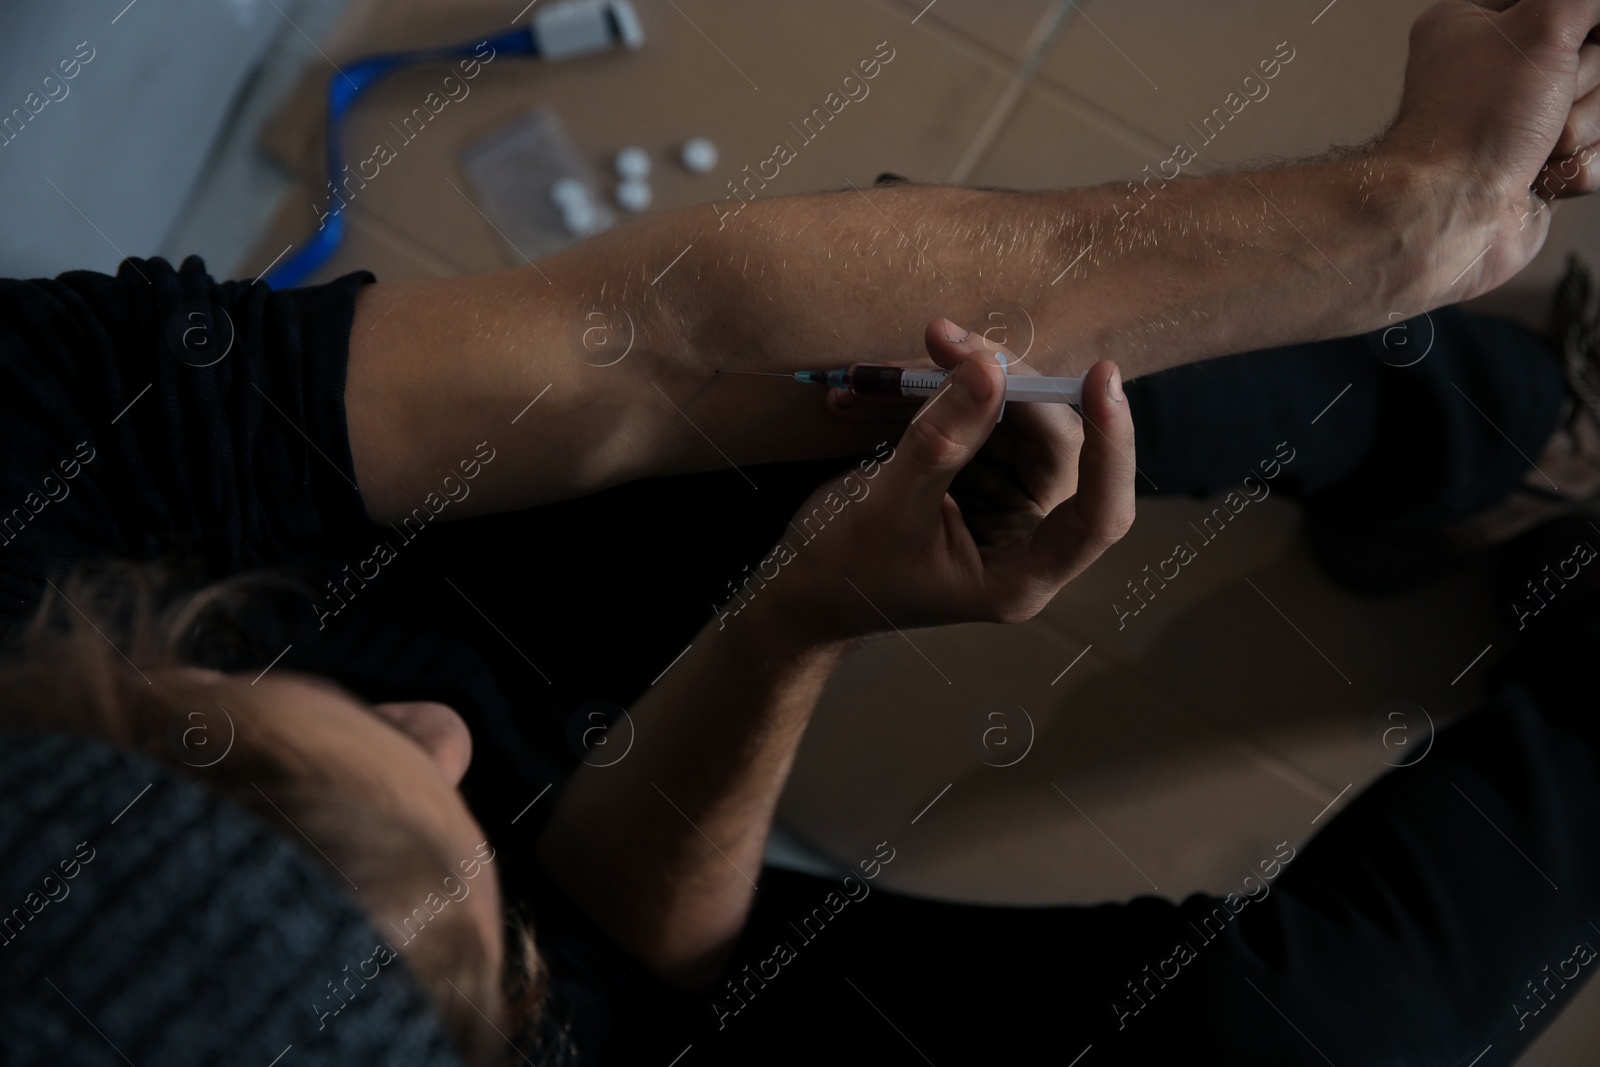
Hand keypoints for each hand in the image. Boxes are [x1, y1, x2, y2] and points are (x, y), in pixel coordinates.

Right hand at [774, 319, 1135, 643]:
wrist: (805, 585)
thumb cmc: (846, 569)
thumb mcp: (889, 506)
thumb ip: (942, 441)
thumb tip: (989, 369)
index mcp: (1022, 574)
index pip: (1101, 514)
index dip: (1113, 446)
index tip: (1101, 375)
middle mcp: (1027, 537)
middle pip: (1055, 446)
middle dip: (1010, 386)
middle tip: (948, 340)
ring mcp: (1005, 501)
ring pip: (1019, 421)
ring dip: (968, 379)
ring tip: (911, 357)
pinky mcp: (978, 473)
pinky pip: (980, 417)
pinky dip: (940, 392)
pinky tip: (886, 381)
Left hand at [1382, 0, 1599, 292]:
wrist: (1452, 214)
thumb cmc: (1473, 124)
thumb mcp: (1540, 25)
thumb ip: (1579, 0)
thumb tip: (1588, 7)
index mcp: (1478, 23)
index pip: (1566, 7)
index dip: (1583, 26)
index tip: (1577, 42)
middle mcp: (1496, 70)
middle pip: (1592, 56)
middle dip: (1582, 83)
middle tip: (1544, 100)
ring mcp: (1520, 121)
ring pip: (1599, 107)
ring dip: (1578, 129)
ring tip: (1536, 145)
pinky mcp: (1539, 165)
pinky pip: (1592, 154)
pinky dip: (1574, 167)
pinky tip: (1537, 175)